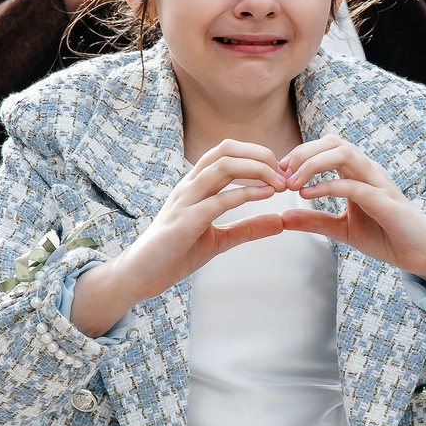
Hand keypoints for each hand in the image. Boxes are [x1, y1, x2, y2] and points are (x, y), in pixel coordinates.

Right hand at [66, 140, 290, 336]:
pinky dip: (245, 194)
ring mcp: (185, 201)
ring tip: (279, 183)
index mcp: (195, 185)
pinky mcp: (185, 222)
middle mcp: (189, 186)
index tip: (280, 170)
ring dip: (256, 170)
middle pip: (226, 150)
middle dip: (260, 155)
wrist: (141, 275)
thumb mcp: (220, 239)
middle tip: (284, 172)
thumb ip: (248, 228)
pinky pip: (218, 199)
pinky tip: (265, 196)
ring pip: (222, 167)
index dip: (256, 153)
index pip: (226, 151)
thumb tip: (280, 222)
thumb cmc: (176, 253)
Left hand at [271, 137, 425, 292]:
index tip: (279, 172)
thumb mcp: (341, 229)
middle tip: (282, 173)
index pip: (328, 147)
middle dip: (304, 153)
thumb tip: (283, 216)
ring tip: (292, 182)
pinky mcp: (385, 202)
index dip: (301, 154)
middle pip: (334, 143)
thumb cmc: (385, 236)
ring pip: (345, 154)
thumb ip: (314, 220)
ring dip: (313, 164)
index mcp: (358, 174)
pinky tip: (308, 195)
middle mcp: (368, 171)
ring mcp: (378, 183)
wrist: (419, 254)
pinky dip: (328, 186)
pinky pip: (354, 185)